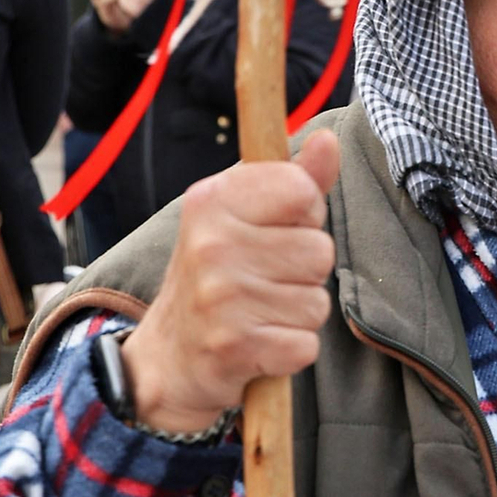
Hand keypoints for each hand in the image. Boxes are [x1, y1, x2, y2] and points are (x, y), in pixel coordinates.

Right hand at [119, 131, 340, 433]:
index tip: (274, 233)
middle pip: (320, 251)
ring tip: (260, 313)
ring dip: (297, 313)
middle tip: (262, 282)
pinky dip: (291, 351)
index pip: (302, 190)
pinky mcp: (234, 347)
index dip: (303, 216)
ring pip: (317, 302)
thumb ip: (293, 180)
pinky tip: (259, 344)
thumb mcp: (243, 218)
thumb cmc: (218, 277)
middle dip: (304, 273)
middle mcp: (212, 244)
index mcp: (212, 200)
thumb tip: (328, 139)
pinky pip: (306, 346)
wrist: (168, 357)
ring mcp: (221, 297)